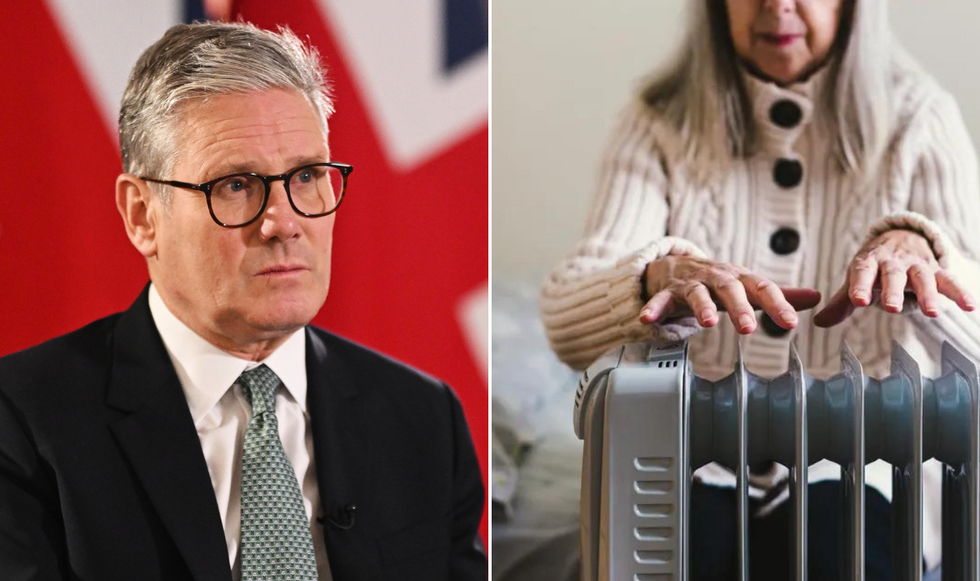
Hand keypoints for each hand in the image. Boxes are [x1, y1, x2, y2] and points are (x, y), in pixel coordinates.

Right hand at [639, 255, 820, 333]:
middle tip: (748, 327)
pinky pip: (659, 301)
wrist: (675, 264)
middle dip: (740, 307)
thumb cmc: (717, 280)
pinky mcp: (667, 291)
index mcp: (739, 278)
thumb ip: (777, 294)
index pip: (762, 288)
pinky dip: (654, 309)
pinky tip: (648, 320)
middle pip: (730, 289)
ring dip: (701, 307)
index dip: (777, 305)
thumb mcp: (747, 285)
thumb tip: (816, 298)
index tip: (790, 323)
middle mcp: (716, 278)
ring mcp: (691, 284)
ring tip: (706, 323)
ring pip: (697, 294)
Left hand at [813, 229, 975, 326]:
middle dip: (892, 291)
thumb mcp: (857, 279)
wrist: (901, 238)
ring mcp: (916, 265)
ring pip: (923, 278)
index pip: (862, 272)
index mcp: (868, 262)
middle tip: (890, 308)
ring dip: (928, 295)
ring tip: (933, 314)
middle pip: (893, 275)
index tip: (857, 301)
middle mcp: (893, 261)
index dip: (859, 286)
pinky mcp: (936, 269)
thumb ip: (841, 302)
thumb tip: (818, 323)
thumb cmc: (874, 266)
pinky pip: (950, 281)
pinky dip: (960, 292)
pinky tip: (970, 306)